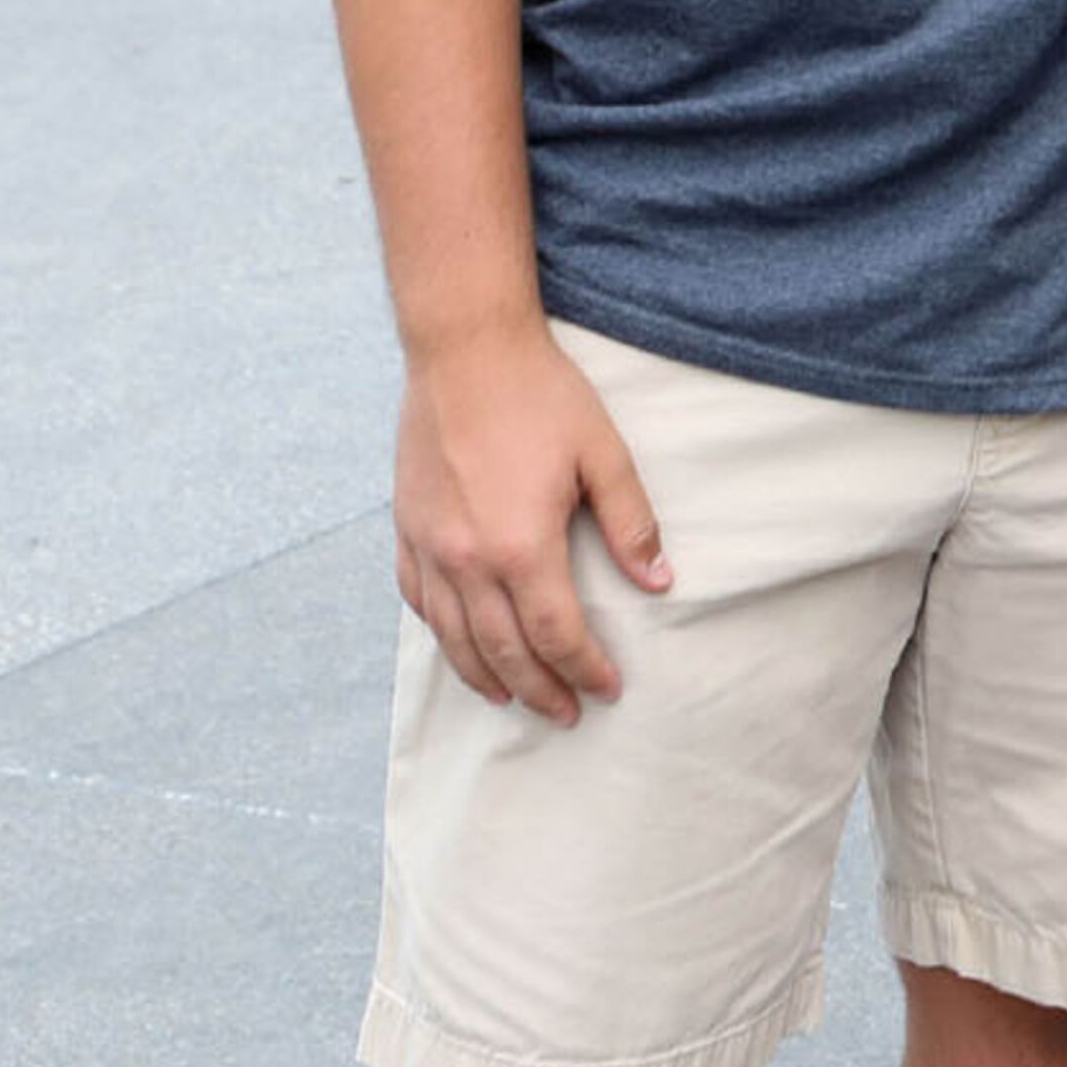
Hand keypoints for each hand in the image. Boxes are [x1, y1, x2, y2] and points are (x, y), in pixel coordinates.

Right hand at [391, 324, 670, 724]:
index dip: (585, 668)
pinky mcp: (406, 530)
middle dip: (540, 688)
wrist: (465, 352)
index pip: (557, 633)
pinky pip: (418, 601)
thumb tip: (659, 582)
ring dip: (486, 676)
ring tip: (514, 699)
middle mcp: (467, 559)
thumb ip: (631, 523)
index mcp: (521, 545)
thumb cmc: (541, 396)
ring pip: (454, 638)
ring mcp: (429, 547)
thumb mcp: (604, 454)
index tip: (607, 690)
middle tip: (566, 714)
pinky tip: (459, 646)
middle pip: (504, 649)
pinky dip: (441, 635)